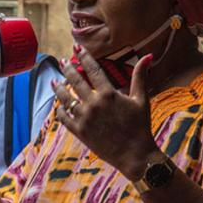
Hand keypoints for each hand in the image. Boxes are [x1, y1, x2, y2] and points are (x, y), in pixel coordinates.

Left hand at [53, 47, 161, 180]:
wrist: (135, 155)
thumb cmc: (140, 127)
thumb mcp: (141, 99)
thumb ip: (140, 76)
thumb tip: (148, 56)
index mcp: (109, 94)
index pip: (93, 70)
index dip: (84, 57)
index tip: (77, 48)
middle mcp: (94, 104)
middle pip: (76, 81)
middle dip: (68, 69)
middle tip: (63, 61)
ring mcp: (85, 118)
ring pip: (66, 99)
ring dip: (59, 88)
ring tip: (54, 81)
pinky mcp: (80, 132)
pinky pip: (64, 119)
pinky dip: (60, 111)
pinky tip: (58, 106)